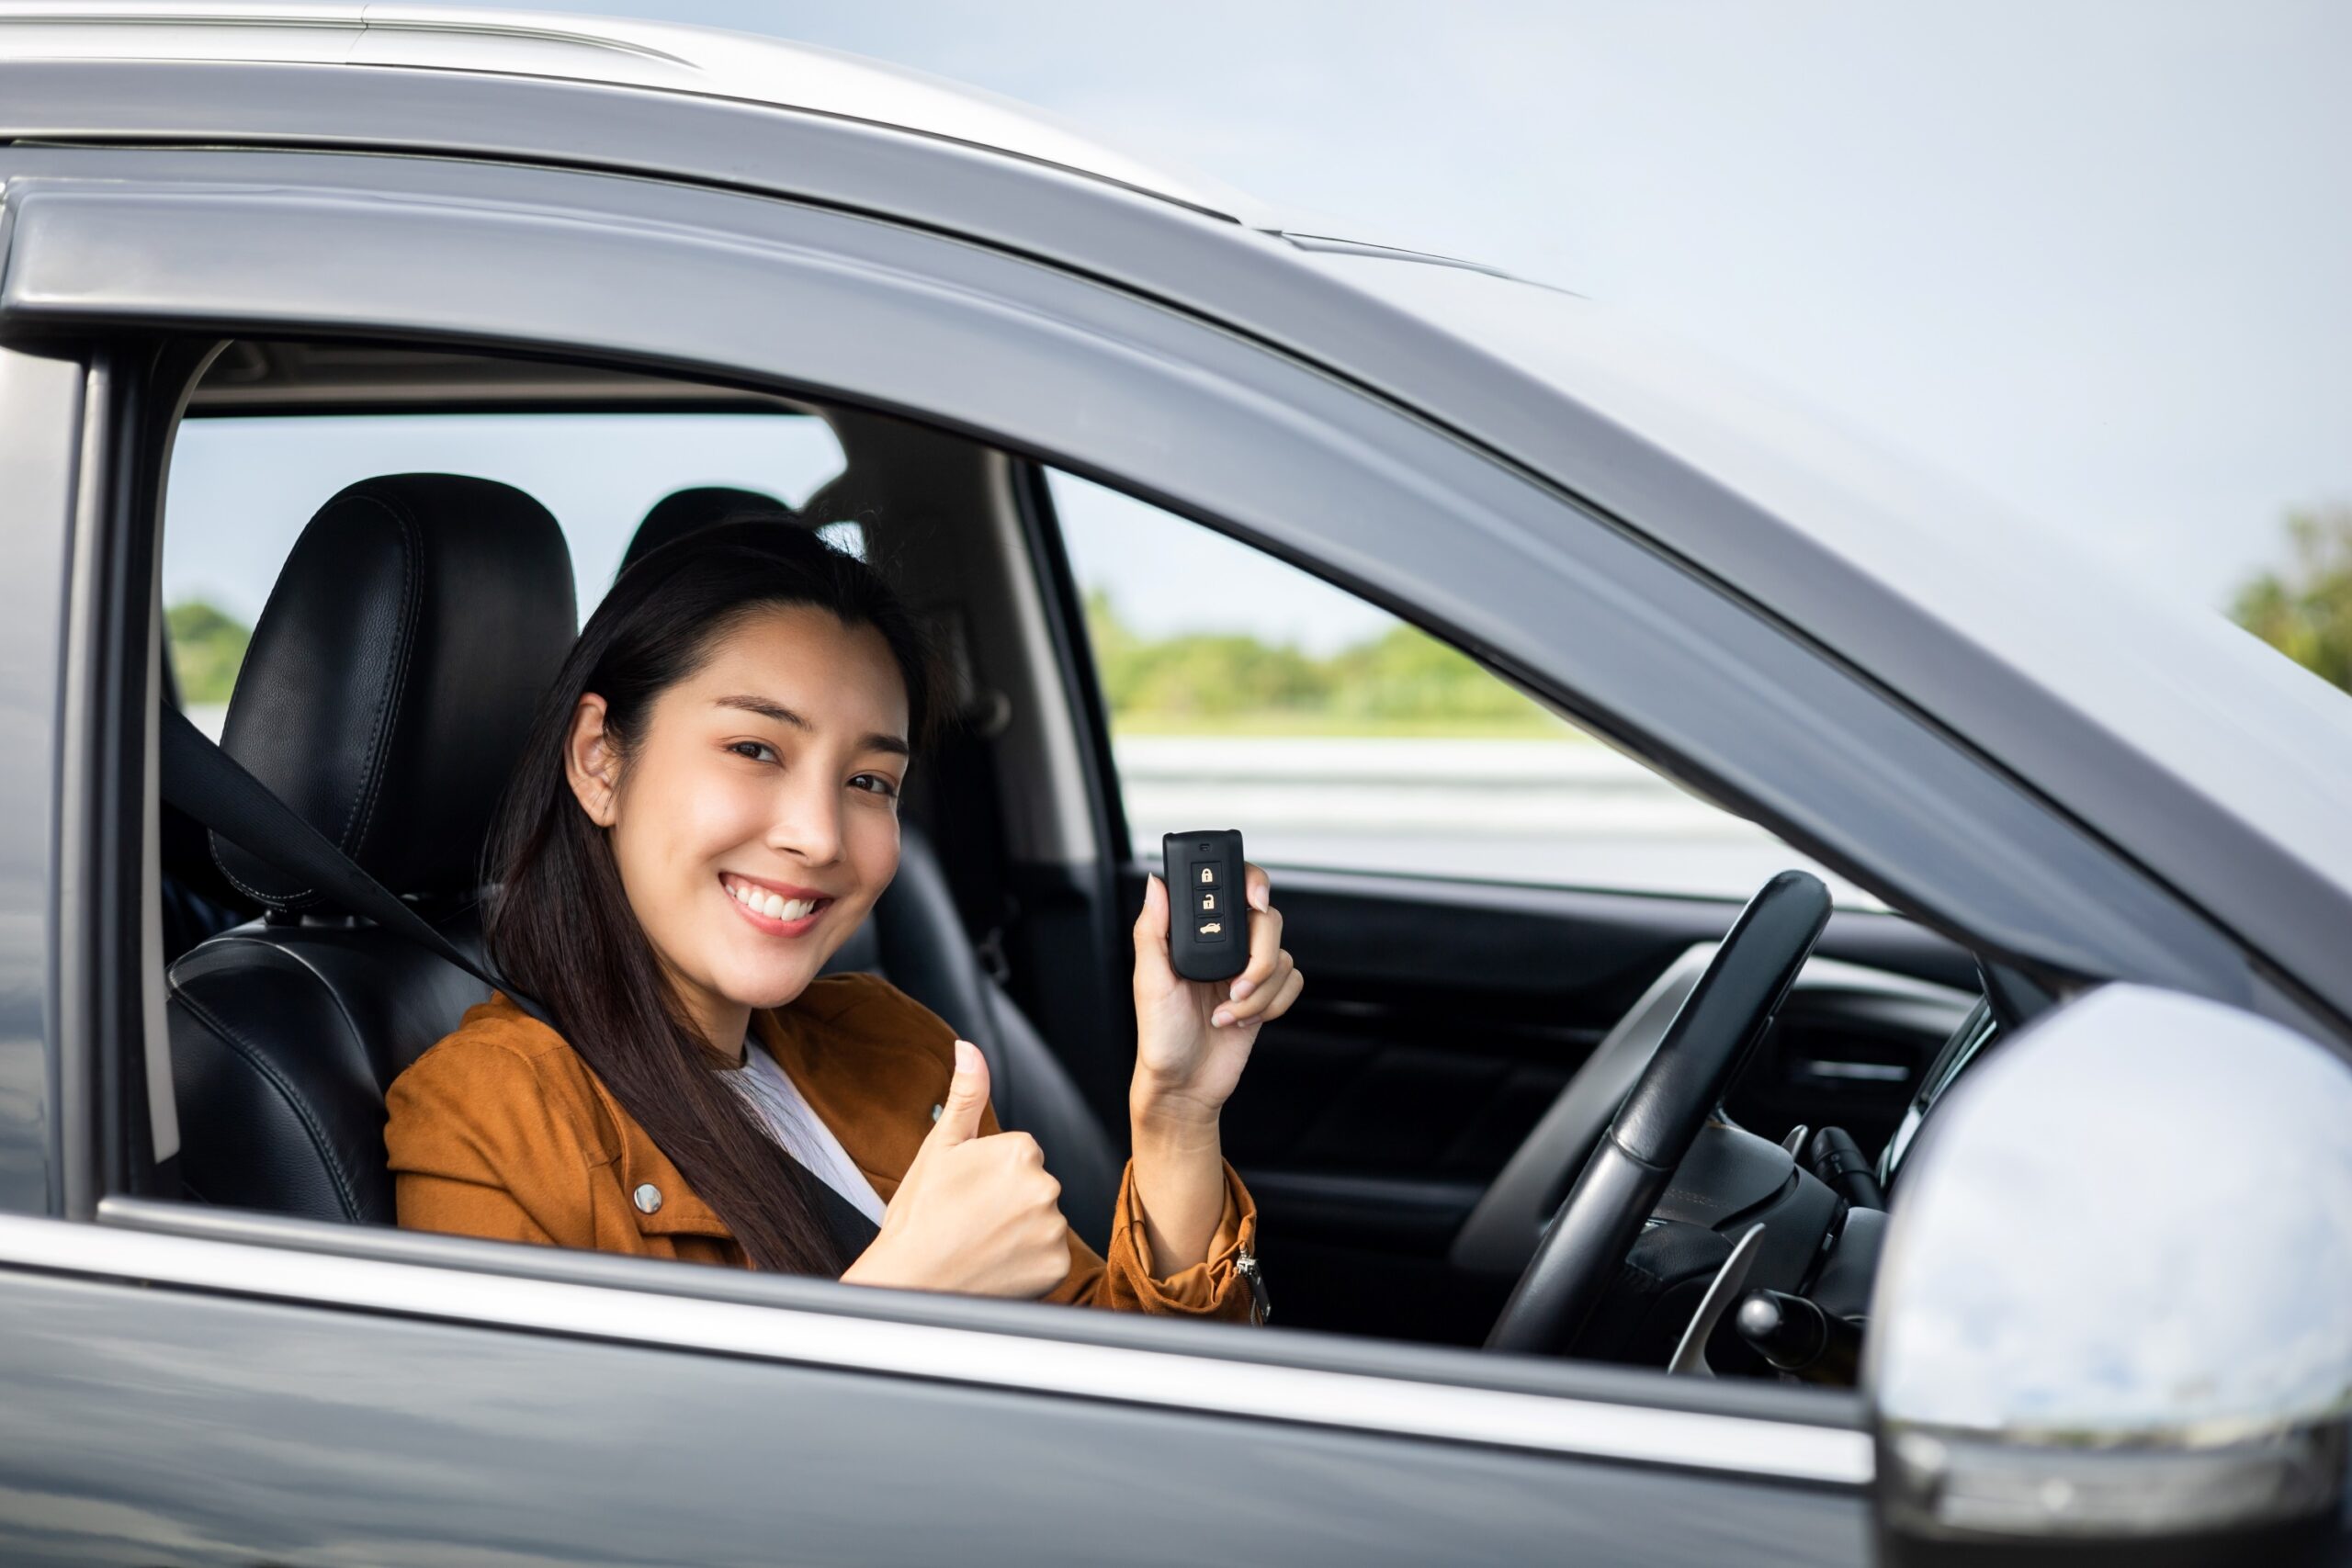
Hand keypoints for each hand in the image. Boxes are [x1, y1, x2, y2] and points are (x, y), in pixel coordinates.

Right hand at [840, 1041, 1068, 1297]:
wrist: (908, 1283)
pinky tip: (997, 1266)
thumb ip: (966, 1094)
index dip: (989, 1176)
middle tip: (969, 1221)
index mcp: (1020, 1150)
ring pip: (1043, 1221)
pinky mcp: (1057, 1265)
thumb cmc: (919, 1216)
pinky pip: (1050, 1257)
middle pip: (1034, 1186)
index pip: (1020, 1155)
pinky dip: (1030, 1264)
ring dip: (1020, 1233)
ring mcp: (1053, 1228)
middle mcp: (1045, 1185)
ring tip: (980, 1244)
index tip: (965, 1194)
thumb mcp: (940, 1147)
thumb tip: (969, 1047)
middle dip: (1008, 1202)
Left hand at [1130, 862, 1301, 1122]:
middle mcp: (1224, 948)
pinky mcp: (1266, 995)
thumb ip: (1152, 929)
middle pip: (1268, 921)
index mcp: (1195, 936)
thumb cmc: (1161, 1037)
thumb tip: (1156, 885)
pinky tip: (1241, 1020)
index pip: (1230, 889)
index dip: (1251, 883)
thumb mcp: (1148, 980)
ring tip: (1226, 1012)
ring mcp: (1247, 970)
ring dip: (1258, 993)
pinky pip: (1293, 983)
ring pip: (1282, 957)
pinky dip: (1272, 1005)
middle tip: (1234, 985)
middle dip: (1258, 960)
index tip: (1254, 900)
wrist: (1185, 1085)